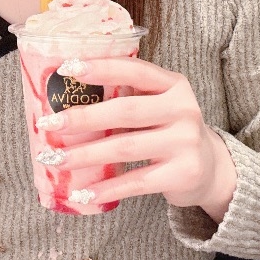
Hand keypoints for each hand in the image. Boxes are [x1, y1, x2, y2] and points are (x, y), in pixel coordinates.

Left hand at [36, 57, 236, 222]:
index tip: (67, 68)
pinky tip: (83, 192)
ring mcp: (186, 142)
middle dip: (82, 118)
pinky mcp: (183, 173)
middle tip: (48, 124)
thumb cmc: (170, 130)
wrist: (211, 168)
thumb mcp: (159, 104)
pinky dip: (106, 188)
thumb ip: (128, 96)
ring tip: (55, 159)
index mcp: (174, 84)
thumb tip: (68, 97)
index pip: (135, 70)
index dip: (101, 68)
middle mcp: (184, 109)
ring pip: (125, 147)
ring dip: (84, 155)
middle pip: (125, 111)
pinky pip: (136, 182)